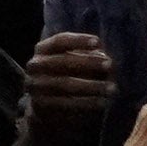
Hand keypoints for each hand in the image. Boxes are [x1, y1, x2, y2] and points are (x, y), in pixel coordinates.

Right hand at [13, 30, 118, 144]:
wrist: (46, 105)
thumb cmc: (65, 75)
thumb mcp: (73, 62)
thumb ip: (87, 58)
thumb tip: (105, 58)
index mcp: (42, 50)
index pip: (59, 41)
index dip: (78, 40)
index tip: (98, 42)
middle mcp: (35, 66)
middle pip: (62, 61)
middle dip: (88, 62)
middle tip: (110, 64)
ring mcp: (35, 86)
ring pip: (65, 84)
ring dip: (91, 86)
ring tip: (111, 88)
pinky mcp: (41, 105)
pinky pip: (65, 103)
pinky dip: (86, 103)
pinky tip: (102, 102)